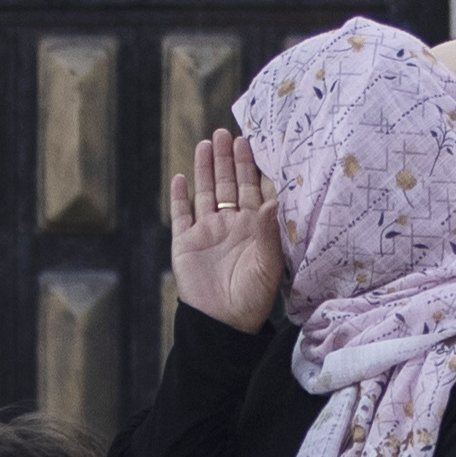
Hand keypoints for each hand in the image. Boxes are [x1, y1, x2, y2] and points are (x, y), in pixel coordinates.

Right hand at [168, 128, 284, 331]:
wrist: (223, 323)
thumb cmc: (253, 297)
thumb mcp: (269, 264)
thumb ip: (270, 231)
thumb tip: (276, 199)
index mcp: (252, 228)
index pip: (252, 189)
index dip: (250, 167)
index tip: (251, 142)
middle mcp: (229, 224)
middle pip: (227, 184)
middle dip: (227, 158)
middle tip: (227, 133)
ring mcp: (206, 232)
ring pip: (204, 192)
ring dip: (206, 168)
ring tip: (207, 143)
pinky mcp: (185, 243)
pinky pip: (181, 215)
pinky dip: (179, 196)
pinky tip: (181, 177)